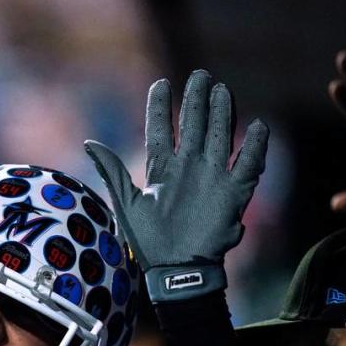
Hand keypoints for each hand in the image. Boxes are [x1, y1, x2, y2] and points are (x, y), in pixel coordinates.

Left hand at [85, 70, 267, 302]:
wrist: (177, 271)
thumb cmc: (149, 242)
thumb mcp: (126, 204)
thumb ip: (113, 171)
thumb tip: (89, 142)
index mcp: (162, 169)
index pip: (161, 129)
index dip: (161, 107)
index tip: (161, 83)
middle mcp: (189, 168)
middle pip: (195, 125)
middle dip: (196, 99)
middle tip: (200, 75)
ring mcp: (212, 177)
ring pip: (220, 136)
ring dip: (221, 113)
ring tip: (221, 89)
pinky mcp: (234, 193)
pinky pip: (248, 165)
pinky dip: (254, 147)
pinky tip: (256, 126)